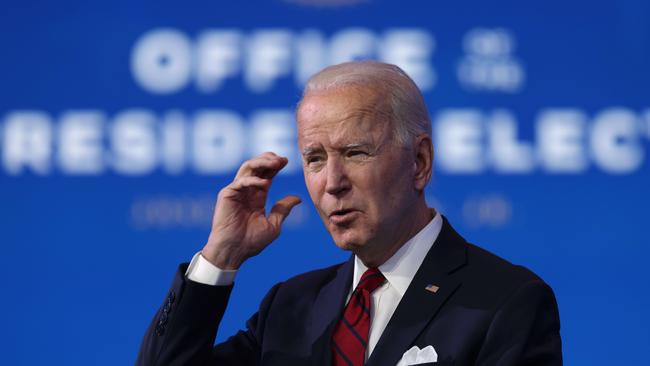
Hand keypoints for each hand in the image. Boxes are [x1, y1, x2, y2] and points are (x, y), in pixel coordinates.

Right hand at [201, 152, 301, 269]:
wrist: (234, 251)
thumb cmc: (252, 241)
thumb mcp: (273, 224)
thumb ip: (283, 209)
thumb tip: (298, 198)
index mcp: (257, 196)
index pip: (266, 174)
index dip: (276, 165)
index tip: (287, 161)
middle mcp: (247, 190)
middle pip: (257, 166)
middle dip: (269, 159)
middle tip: (282, 159)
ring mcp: (236, 191)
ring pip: (247, 168)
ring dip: (261, 162)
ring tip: (275, 162)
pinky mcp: (227, 195)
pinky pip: (240, 181)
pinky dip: (253, 180)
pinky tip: (265, 183)